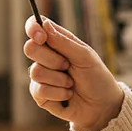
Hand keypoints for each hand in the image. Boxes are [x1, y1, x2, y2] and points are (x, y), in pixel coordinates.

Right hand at [24, 16, 123, 130]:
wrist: (101, 106)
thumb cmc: (96, 77)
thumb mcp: (84, 56)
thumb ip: (63, 41)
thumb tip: (44, 24)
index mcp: (56, 41)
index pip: (35, 27)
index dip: (33, 28)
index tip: (41, 37)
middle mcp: (45, 56)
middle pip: (30, 48)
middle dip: (52, 60)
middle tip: (68, 66)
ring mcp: (41, 75)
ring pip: (35, 72)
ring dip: (59, 80)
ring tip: (71, 84)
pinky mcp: (39, 94)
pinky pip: (39, 90)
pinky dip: (58, 93)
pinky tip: (67, 95)